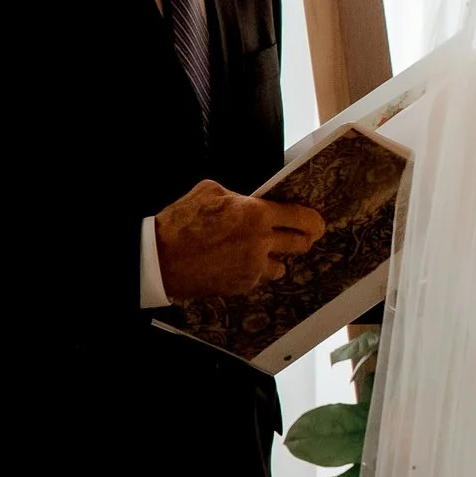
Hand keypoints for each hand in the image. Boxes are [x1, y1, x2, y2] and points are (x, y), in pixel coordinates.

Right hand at [155, 181, 325, 301]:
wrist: (158, 258)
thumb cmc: (181, 221)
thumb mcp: (210, 191)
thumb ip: (239, 196)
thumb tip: (249, 200)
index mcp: (258, 215)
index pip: (303, 218)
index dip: (313, 221)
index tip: (316, 223)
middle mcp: (262, 242)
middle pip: (301, 244)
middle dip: (303, 240)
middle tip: (300, 238)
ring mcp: (253, 267)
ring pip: (281, 267)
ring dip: (275, 260)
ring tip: (261, 254)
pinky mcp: (242, 285)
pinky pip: (259, 279)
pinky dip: (254, 273)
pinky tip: (238, 266)